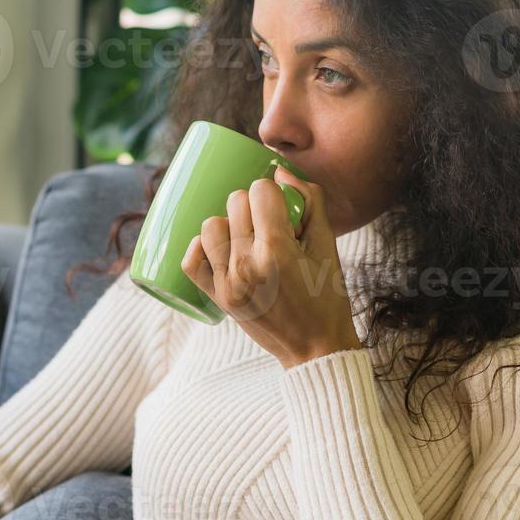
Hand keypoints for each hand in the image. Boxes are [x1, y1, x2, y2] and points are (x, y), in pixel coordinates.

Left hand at [181, 164, 362, 368]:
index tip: (282, 207)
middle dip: (253, 206)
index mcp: (278, 250)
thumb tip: (280, 171)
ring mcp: (227, 283)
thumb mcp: (328, 246)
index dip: (273, 193)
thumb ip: (311, 202)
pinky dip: (201, 248)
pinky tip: (220, 249)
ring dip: (228, 225)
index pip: (260, 191)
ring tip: (246, 238)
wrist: (314, 348)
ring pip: (210, 226)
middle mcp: (247, 265)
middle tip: (268, 225)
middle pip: (235, 203)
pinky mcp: (216, 298)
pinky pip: (191, 260)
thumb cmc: (327, 297)